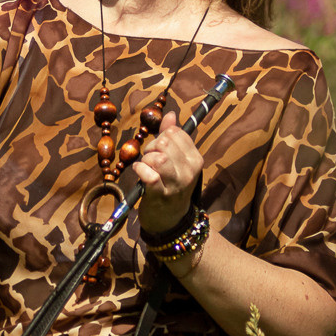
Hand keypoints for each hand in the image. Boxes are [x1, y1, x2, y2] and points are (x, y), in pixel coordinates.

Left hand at [129, 108, 203, 238]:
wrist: (170, 220)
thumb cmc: (171, 187)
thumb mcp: (177, 162)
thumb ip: (172, 137)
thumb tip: (170, 114)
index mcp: (195, 159)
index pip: (176, 133)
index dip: (162, 136)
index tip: (159, 148)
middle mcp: (189, 171)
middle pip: (164, 143)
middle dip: (151, 147)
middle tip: (150, 160)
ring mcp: (176, 184)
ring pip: (158, 157)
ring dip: (146, 160)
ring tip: (146, 168)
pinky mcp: (160, 195)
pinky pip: (149, 175)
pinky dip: (140, 170)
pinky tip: (140, 173)